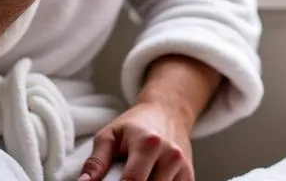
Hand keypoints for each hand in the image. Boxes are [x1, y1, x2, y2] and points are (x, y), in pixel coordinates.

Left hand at [79, 103, 193, 180]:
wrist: (168, 112)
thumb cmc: (135, 125)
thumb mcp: (111, 134)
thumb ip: (96, 161)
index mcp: (148, 143)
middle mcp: (170, 155)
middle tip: (119, 180)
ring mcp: (183, 167)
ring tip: (137, 177)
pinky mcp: (189, 176)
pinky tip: (150, 180)